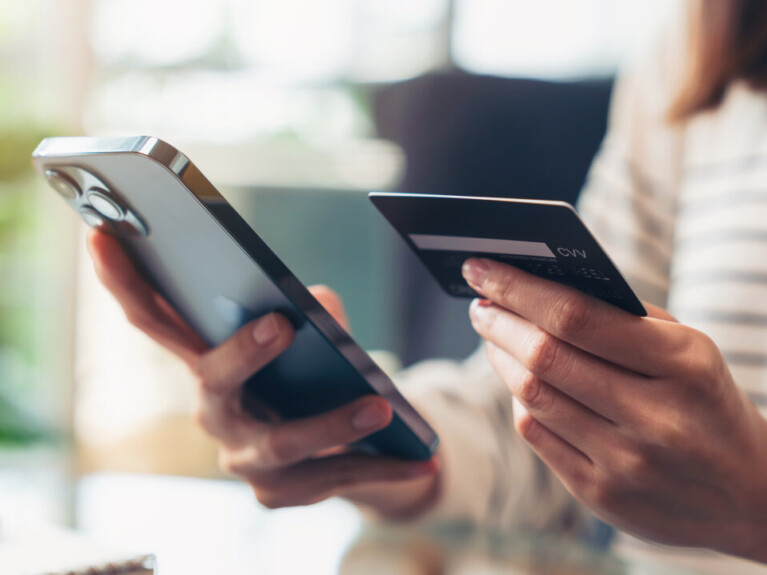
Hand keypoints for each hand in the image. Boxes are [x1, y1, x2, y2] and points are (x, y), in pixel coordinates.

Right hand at [86, 230, 439, 517]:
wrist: (338, 442)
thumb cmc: (310, 373)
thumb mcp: (311, 335)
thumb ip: (310, 311)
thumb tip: (319, 304)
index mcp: (207, 361)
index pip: (155, 318)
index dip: (123, 279)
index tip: (102, 233)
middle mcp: (213, 410)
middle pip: (212, 379)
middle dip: (243, 353)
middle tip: (281, 325)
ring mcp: (243, 458)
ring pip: (281, 442)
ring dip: (332, 423)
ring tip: (380, 407)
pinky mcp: (279, 493)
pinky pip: (330, 478)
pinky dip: (380, 466)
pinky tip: (423, 457)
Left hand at [463, 258, 766, 561]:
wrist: (750, 494)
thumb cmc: (705, 402)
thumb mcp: (687, 349)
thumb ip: (621, 319)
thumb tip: (537, 288)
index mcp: (682, 364)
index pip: (577, 315)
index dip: (519, 288)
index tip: (482, 268)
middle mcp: (654, 417)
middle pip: (545, 356)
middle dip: (498, 321)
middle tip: (479, 303)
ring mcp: (626, 462)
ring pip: (532, 396)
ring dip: (500, 358)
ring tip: (492, 334)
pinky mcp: (601, 495)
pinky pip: (536, 435)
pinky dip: (520, 401)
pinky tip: (519, 382)